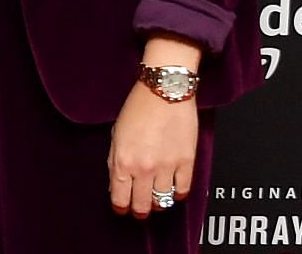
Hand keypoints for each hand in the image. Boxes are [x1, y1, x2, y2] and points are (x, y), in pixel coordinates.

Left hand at [107, 81, 197, 218]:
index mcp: (123, 160)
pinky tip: (173, 189)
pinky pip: (183, 190)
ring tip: (155, 196)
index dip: (121, 208)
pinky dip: (177, 194)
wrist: (164, 90)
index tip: (123, 209)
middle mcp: (144, 168)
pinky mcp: (186, 162)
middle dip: (139, 210)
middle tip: (140, 209)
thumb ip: (115, 160)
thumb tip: (116, 183)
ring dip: (158, 202)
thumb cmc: (138, 107)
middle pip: (142, 205)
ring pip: (163, 201)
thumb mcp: (116, 134)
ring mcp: (166, 167)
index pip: (120, 198)